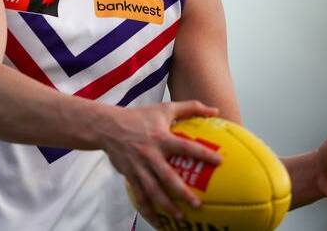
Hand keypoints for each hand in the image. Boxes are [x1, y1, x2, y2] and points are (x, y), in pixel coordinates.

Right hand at [99, 101, 221, 225]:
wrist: (107, 126)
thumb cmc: (139, 117)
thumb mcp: (165, 108)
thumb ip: (190, 107)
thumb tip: (215, 109)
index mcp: (161, 138)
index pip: (185, 147)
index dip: (203, 153)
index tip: (219, 161)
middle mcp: (150, 155)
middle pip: (167, 177)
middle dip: (182, 192)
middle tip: (197, 204)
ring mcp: (139, 167)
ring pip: (152, 191)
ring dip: (166, 206)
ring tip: (179, 218)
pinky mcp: (129, 175)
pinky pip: (139, 196)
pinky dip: (148, 211)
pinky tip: (158, 222)